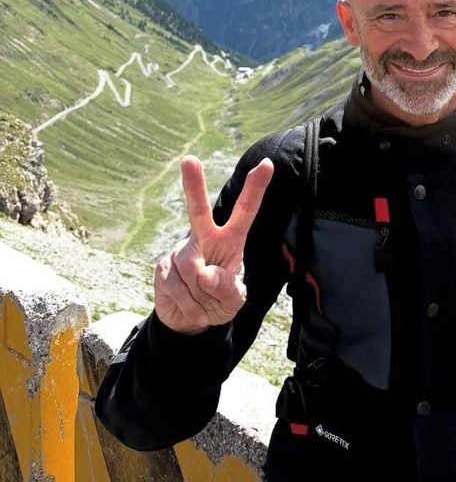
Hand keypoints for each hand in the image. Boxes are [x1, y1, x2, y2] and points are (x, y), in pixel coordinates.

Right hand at [153, 155, 273, 333]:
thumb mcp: (234, 300)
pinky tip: (190, 307)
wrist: (188, 321)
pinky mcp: (163, 267)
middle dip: (193, 185)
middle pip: (198, 211)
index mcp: (230, 240)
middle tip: (189, 159)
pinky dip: (188, 305)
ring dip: (201, 296)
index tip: (266, 164)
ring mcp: (181, 252)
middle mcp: (204, 238)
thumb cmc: (218, 302)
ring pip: (191, 270)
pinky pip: (177, 287)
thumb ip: (228, 288)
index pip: (245, 211)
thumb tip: (206, 274)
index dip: (256, 188)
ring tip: (204, 303)